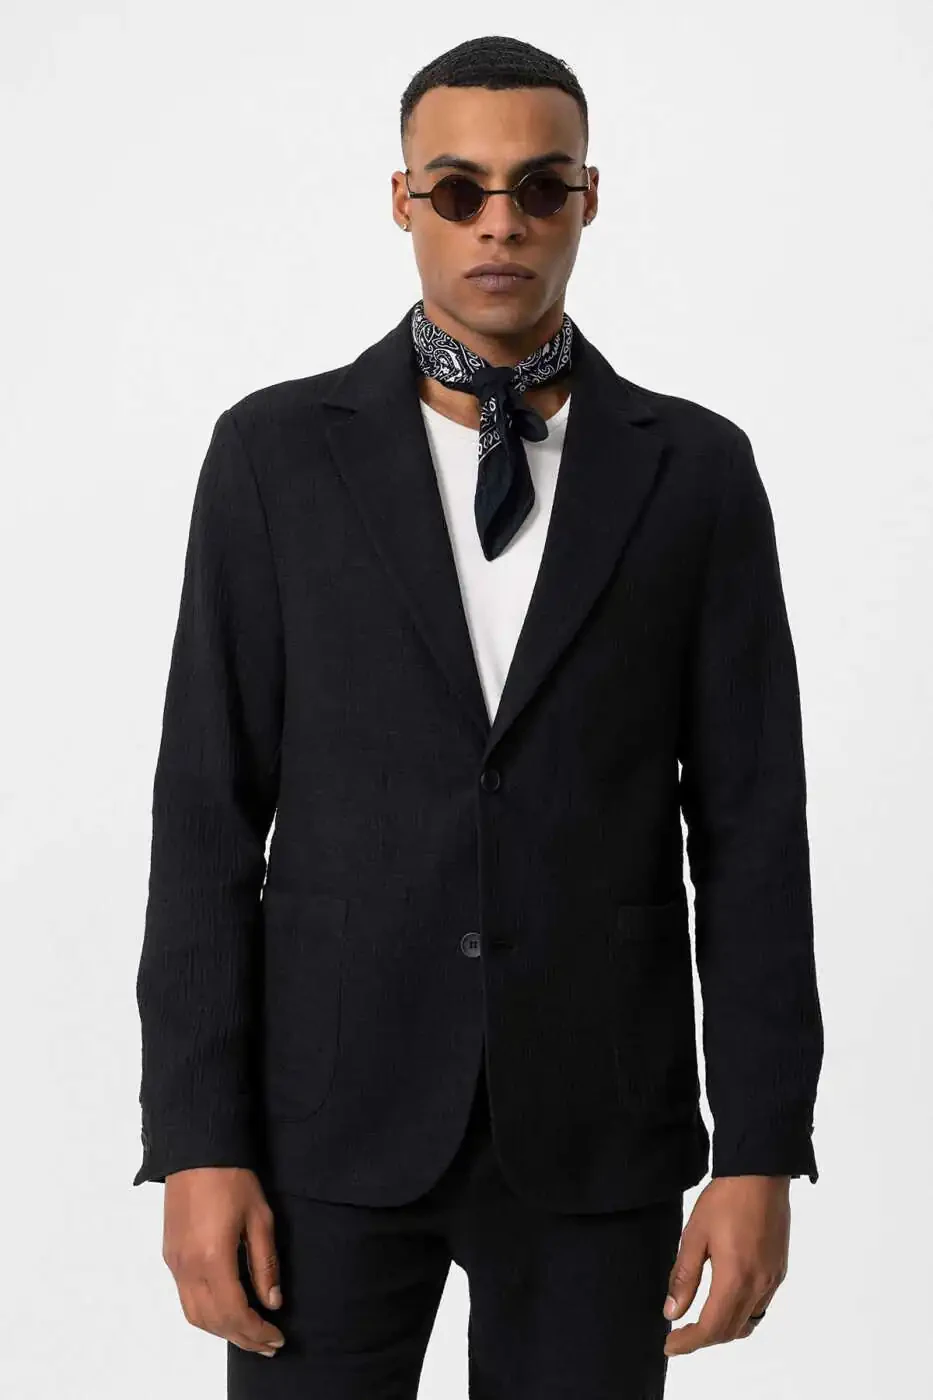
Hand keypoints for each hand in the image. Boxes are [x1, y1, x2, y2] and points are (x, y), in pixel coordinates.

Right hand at [162, 1166, 285, 1358]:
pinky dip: (206, 1315)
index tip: (277, 1338)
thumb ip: (265, 1263)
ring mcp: (175, 1263)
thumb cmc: (231, 1177)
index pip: (235, 1314)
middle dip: (243, 1338)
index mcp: (213, 1258)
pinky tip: (226, 1310)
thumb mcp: (260, 1217)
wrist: (196, 1150)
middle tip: (268, 1344)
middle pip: (214, 1322)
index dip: (257, 1332)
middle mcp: (188, 1267)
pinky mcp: (170, 1256)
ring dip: (222, 1331)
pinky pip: (186, 1299)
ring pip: (195, 1316)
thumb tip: (272, 1301)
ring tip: (249, 1333)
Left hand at [663, 1175, 790, 1355]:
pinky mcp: (779, 1270)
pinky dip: (742, 1314)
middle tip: (679, 1335)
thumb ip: (684, 1277)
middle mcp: (758, 1286)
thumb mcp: (694, 1235)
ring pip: (748, 1322)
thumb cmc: (725, 1200)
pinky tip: (727, 1301)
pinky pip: (761, 1306)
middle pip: (731, 1331)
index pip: (711, 1328)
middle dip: (704, 1339)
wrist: (760, 1174)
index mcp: (735, 1279)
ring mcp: (772, 1280)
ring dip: (724, 1329)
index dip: (689, 1343)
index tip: (670, 1346)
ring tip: (701, 1322)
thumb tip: (672, 1312)